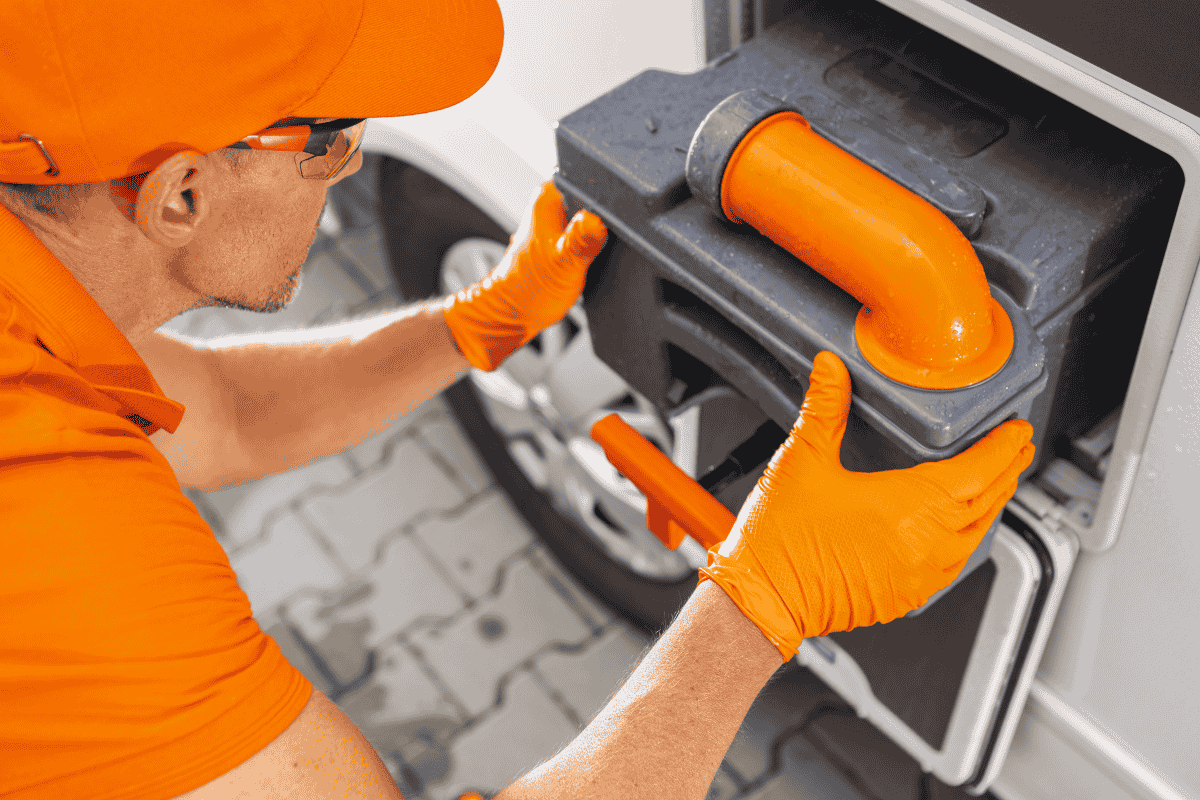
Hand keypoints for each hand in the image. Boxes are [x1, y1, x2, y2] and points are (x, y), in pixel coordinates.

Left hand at [442, 180, 607, 370]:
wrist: (515, 314)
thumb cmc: (530, 290)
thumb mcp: (565, 263)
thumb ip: (582, 239)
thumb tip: (596, 221)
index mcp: (547, 197)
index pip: (589, 181)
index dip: (607, 203)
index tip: (605, 228)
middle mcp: (549, 204)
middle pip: (595, 201)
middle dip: (603, 224)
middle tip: (593, 250)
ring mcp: (554, 222)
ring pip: (592, 219)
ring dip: (596, 238)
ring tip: (586, 258)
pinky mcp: (560, 239)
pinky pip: (585, 235)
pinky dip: (590, 248)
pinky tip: (585, 262)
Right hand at [698, 351, 1034, 660]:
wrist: (764, 600)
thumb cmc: (781, 542)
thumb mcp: (803, 461)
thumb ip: (824, 408)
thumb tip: (830, 369)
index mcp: (913, 506)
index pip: (979, 470)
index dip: (1003, 447)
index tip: (1016, 430)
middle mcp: (928, 545)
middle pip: (987, 503)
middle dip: (1005, 473)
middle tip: (1016, 451)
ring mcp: (920, 576)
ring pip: (976, 537)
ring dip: (989, 507)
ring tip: (994, 486)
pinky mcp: (906, 596)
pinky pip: (954, 564)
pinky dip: (966, 540)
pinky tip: (956, 532)